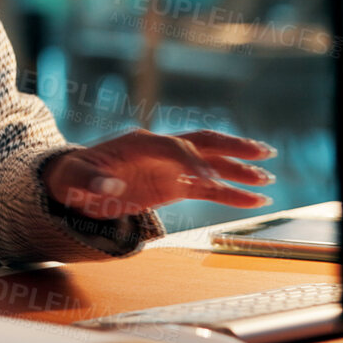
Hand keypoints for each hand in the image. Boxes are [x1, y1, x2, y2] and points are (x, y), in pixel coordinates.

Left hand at [41, 129, 275, 220]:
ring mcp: (169, 166)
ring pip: (211, 162)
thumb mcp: (74, 179)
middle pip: (202, 142)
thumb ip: (91, 181)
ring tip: (268, 179)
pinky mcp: (174, 184)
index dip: (191, 162)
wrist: (74, 183)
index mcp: (139, 142)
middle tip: (263, 153)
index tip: (208, 181)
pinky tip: (254, 200)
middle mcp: (160, 149)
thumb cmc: (73, 178)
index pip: (174, 147)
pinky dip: (230, 193)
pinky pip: (207, 187)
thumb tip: (110, 185)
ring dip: (239, 169)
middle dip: (232, 148)